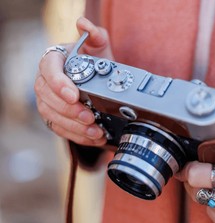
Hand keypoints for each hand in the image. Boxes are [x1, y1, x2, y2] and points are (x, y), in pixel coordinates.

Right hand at [35, 17, 112, 145]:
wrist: (97, 82)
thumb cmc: (94, 63)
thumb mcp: (99, 48)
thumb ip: (95, 35)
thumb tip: (83, 24)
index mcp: (54, 61)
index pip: (49, 70)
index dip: (59, 83)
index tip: (74, 95)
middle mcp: (46, 81)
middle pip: (48, 97)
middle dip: (70, 110)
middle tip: (89, 117)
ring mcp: (48, 101)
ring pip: (53, 116)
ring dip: (74, 126)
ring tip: (95, 131)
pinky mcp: (54, 117)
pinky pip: (60, 129)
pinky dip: (77, 136)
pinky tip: (93, 138)